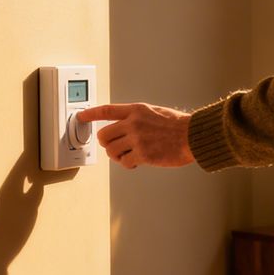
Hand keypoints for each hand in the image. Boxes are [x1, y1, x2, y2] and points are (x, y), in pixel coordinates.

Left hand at [76, 102, 195, 169]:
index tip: (80, 117)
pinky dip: (128, 164)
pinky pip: (124, 162)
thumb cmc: (178, 125)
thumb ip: (137, 118)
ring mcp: (137, 139)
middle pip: (104, 135)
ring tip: (128, 155)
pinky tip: (137, 162)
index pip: (106, 110)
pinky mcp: (143, 154)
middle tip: (115, 147)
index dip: (90, 114)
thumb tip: (123, 127)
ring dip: (117, 155)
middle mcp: (133, 123)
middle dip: (106, 143)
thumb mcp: (155, 112)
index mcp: (136, 110)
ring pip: (111, 151)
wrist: (193, 136)